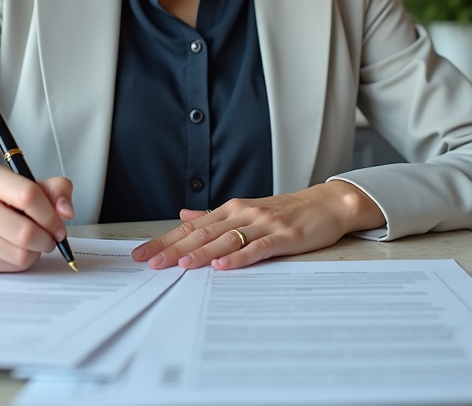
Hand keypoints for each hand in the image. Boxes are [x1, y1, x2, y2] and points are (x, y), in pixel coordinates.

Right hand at [0, 162, 73, 273]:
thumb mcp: (26, 182)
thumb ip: (55, 190)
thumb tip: (66, 211)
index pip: (29, 196)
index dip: (52, 215)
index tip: (60, 225)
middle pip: (26, 231)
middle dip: (47, 238)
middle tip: (51, 237)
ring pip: (20, 254)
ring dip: (37, 251)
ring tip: (33, 242)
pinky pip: (11, 266)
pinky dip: (23, 260)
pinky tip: (16, 248)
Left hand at [131, 180, 385, 270]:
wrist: (328, 204)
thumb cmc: (289, 211)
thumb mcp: (249, 210)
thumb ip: (216, 216)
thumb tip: (185, 214)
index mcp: (232, 209)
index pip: (192, 226)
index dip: (166, 240)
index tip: (142, 253)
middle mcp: (243, 213)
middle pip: (202, 233)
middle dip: (174, 248)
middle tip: (150, 262)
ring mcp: (263, 224)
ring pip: (226, 239)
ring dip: (202, 253)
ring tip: (180, 266)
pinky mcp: (283, 236)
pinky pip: (257, 248)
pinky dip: (239, 257)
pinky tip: (224, 265)